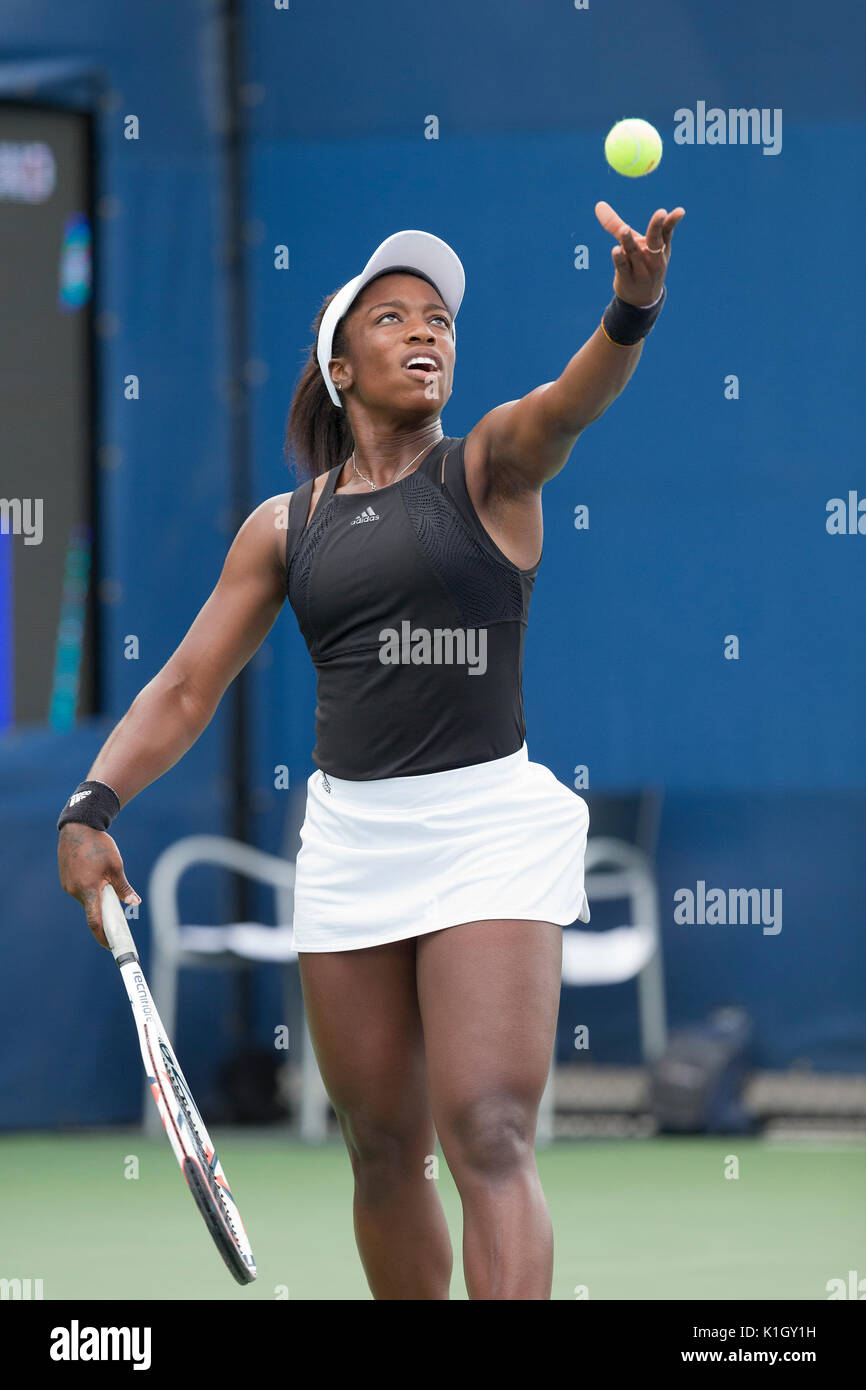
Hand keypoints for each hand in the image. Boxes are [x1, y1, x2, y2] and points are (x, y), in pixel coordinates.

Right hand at [58, 823, 140, 947]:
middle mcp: (75, 891)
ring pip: (87, 899)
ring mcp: (68, 886)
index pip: (95, 921)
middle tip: (118, 910)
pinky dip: (90, 889)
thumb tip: (134, 902)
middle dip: (104, 911)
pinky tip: (95, 874)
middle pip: (92, 910)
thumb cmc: (99, 846)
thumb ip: (124, 887)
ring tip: (105, 878)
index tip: (112, 945)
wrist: (78, 828)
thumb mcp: (116, 866)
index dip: (103, 936)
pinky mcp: (65, 880)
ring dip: (97, 897)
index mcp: (89, 889)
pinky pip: (80, 891)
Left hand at [594, 201, 684, 306]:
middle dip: (657, 226)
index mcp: (661, 247)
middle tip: (661, 212)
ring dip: (629, 241)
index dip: (673, 221)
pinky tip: (615, 250)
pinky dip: (619, 258)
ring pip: (635, 252)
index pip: (667, 231)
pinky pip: (622, 267)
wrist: (641, 299)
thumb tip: (598, 204)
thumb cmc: (641, 264)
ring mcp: (642, 270)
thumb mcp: (635, 244)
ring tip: (624, 229)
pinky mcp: (628, 279)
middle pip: (655, 240)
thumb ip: (616, 224)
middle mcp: (653, 258)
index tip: (679, 211)